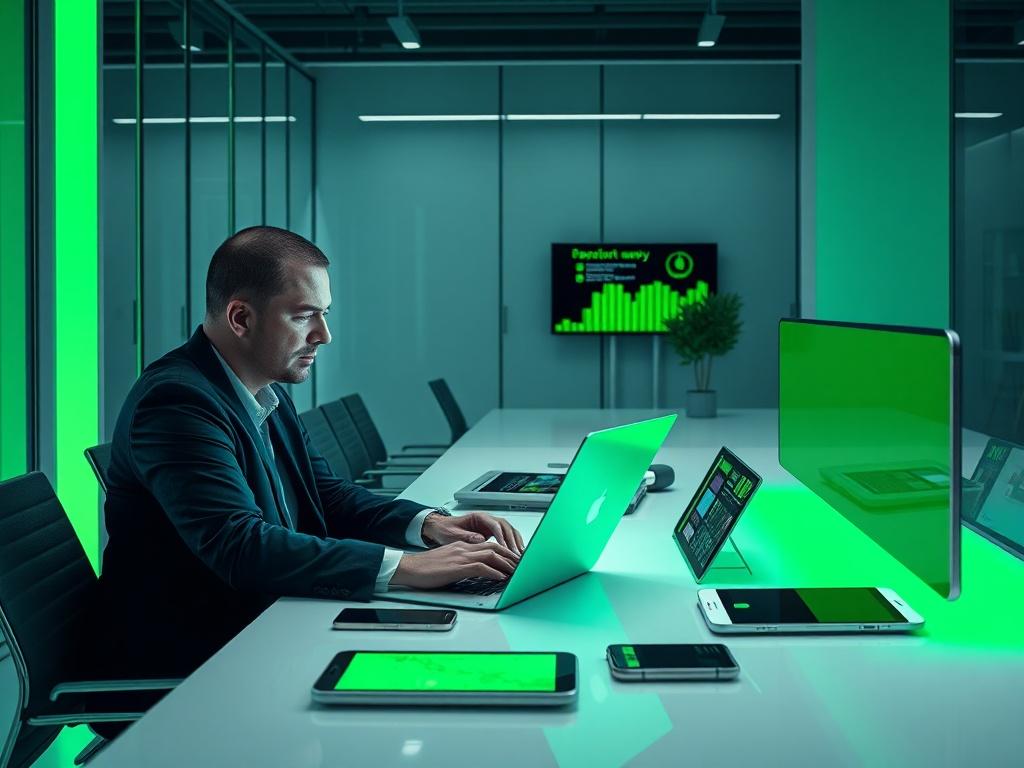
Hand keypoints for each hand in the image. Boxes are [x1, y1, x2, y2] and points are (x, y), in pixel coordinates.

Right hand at [391, 541, 519, 589]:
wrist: (409, 568)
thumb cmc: (426, 568)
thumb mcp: (448, 561)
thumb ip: (462, 562)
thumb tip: (477, 570)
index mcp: (462, 546)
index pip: (489, 545)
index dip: (504, 552)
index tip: (514, 560)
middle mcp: (464, 548)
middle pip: (494, 548)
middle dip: (510, 557)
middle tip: (522, 565)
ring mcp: (461, 556)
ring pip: (491, 555)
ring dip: (506, 564)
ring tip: (517, 572)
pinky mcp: (457, 567)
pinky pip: (480, 567)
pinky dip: (493, 572)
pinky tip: (501, 577)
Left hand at [421, 511, 524, 555]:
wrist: (440, 528)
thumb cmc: (445, 529)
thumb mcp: (453, 534)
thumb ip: (467, 536)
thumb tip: (480, 539)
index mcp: (478, 517)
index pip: (495, 525)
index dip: (501, 536)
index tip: (505, 547)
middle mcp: (486, 520)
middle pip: (505, 527)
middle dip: (512, 540)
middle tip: (516, 553)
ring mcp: (490, 526)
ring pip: (508, 531)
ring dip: (515, 542)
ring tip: (520, 555)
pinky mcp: (491, 533)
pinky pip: (506, 537)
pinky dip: (512, 544)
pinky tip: (516, 553)